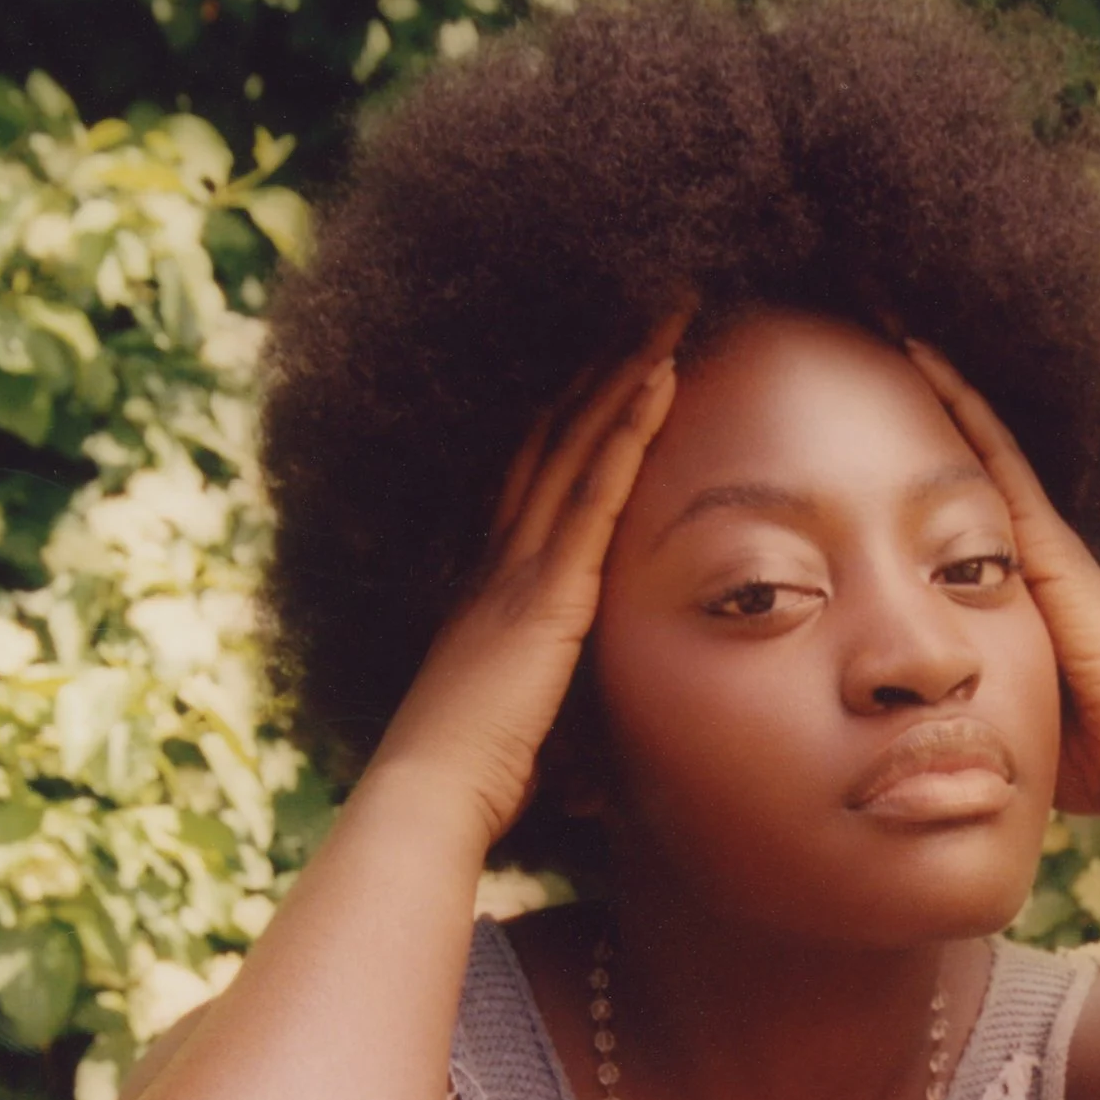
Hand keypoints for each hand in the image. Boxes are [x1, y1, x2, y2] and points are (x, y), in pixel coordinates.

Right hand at [372, 311, 686, 851]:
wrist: (431, 793)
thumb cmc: (472, 778)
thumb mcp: (520, 724)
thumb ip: (547, 706)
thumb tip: (580, 748)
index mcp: (491, 585)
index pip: (534, 477)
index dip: (567, 415)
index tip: (602, 365)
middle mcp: (501, 557)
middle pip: (556, 436)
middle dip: (600, 368)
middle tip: (642, 305)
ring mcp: (523, 567)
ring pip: (579, 443)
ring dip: (625, 373)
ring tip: (668, 312)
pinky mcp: (551, 590)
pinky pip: (598, 491)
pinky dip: (629, 430)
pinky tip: (661, 379)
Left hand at [905, 339, 1099, 822]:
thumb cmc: (1090, 756)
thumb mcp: (1009, 717)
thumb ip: (970, 704)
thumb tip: (917, 734)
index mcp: (1018, 592)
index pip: (957, 514)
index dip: (917, 465)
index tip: (868, 422)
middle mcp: (1030, 552)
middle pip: (966, 462)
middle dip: (926, 401)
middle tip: (871, 333)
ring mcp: (1040, 541)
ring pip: (978, 441)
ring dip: (937, 381)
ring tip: (887, 321)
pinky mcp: (1046, 543)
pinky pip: (994, 456)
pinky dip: (959, 404)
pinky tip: (920, 354)